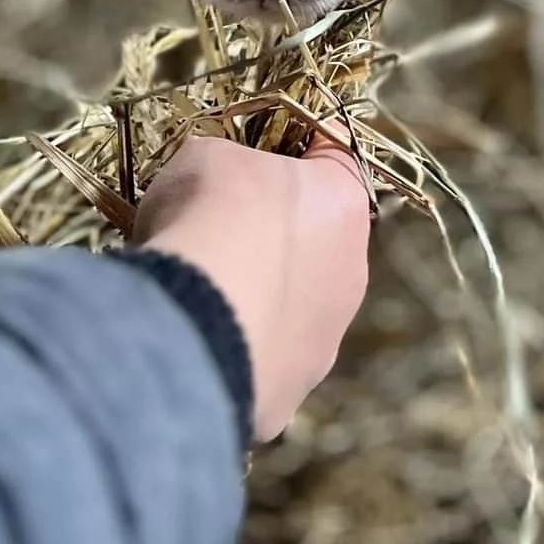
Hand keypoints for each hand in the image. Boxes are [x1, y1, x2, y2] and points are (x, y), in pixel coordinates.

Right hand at [132, 133, 371, 440]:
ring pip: (295, 310)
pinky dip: (236, 351)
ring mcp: (325, 342)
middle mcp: (351, 273)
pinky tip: (197, 343)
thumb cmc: (209, 220)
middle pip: (317, 240)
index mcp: (343, 201)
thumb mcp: (205, 156)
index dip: (297, 148)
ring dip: (259, 300)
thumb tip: (215, 187)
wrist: (192, 326)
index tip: (263, 149)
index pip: (333, 156)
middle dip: (274, 235)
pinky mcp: (289, 395)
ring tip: (204, 295)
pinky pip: (263, 362)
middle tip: (221, 230)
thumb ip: (224, 163)